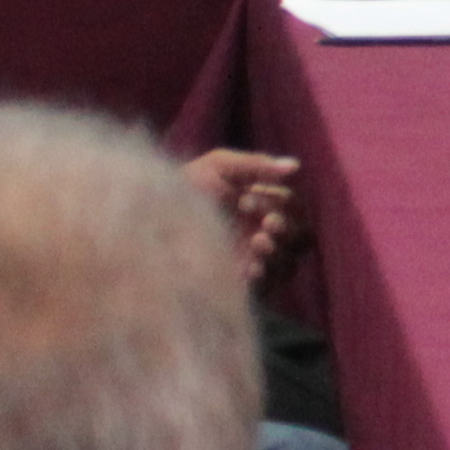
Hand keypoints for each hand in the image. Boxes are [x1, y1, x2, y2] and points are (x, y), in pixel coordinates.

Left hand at [182, 149, 302, 278]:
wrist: (149, 219)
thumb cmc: (184, 186)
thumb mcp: (218, 166)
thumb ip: (256, 164)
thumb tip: (295, 166)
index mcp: (262, 204)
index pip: (294, 208)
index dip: (283, 204)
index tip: (247, 199)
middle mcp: (262, 231)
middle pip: (300, 237)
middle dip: (288, 230)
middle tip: (267, 224)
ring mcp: (252, 257)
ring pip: (288, 262)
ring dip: (280, 253)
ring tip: (257, 243)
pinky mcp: (240, 279)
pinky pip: (268, 284)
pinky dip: (265, 275)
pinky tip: (250, 268)